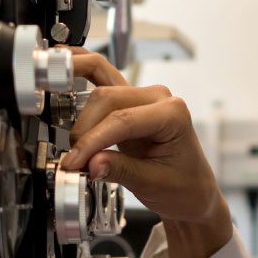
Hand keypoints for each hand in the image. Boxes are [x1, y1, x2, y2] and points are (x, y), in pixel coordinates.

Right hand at [62, 51, 231, 257]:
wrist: (193, 193)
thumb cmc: (183, 187)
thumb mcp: (152, 184)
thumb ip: (119, 170)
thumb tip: (89, 163)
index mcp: (172, 113)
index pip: (122, 119)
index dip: (93, 141)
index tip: (74, 162)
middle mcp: (158, 97)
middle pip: (106, 99)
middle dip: (84, 130)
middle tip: (72, 161)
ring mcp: (142, 95)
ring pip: (100, 89)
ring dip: (79, 114)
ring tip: (68, 140)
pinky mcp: (129, 101)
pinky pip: (101, 78)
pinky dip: (82, 73)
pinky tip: (64, 65)